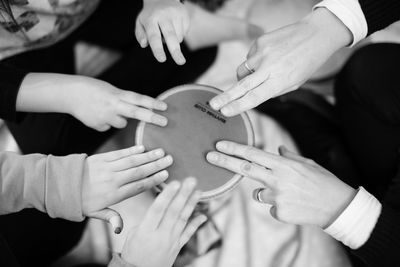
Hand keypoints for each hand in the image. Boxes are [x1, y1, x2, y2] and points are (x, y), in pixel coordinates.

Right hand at [17, 73, 167, 131]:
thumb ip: (124, 101)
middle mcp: (113, 105)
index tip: (165, 107)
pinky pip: (108, 126)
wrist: (70, 93)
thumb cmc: (94, 89)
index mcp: (117, 94)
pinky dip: (105, 122)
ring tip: (105, 109)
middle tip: (165, 122)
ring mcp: (105, 116)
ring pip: (121, 123)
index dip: (152, 103)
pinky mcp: (98, 125)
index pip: (138, 99)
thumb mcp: (111, 91)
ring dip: (118, 119)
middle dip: (151, 117)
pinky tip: (96, 115)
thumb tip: (134, 114)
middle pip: (136, 112)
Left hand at [82, 145, 173, 233]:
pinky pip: (119, 154)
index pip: (138, 186)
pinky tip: (142, 147)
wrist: (63, 185)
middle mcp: (113, 180)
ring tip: (161, 152)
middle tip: (170, 160)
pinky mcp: (101, 159)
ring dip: (147, 156)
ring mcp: (107, 168)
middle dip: (155, 165)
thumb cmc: (83, 201)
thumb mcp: (96, 213)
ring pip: (131, 161)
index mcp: (114, 195)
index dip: (153, 180)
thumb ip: (111, 218)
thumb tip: (121, 229)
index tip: (166, 175)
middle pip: (138, 172)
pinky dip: (131, 150)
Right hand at [121, 178, 205, 266]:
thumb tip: (159, 205)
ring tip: (198, 191)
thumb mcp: (133, 234)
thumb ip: (147, 219)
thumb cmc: (132, 253)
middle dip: (183, 195)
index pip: (158, 209)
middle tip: (191, 180)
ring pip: (183, 220)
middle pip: (174, 212)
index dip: (167, 195)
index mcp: (146, 231)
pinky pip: (188, 233)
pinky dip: (196, 223)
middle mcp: (161, 235)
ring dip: (191, 204)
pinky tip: (203, 215)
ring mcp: (171, 241)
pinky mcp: (177, 247)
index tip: (175, 183)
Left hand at [136, 0, 188, 64]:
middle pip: (171, 36)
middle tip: (181, 62)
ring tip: (167, 31)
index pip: (154, 36)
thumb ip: (140, 34)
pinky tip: (174, 26)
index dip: (158, 49)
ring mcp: (176, 14)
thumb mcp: (140, 22)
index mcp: (151, 18)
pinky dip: (179, 35)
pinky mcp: (185, 14)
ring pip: (178, 38)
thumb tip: (144, 44)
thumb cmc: (150, 15)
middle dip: (175, 51)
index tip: (162, 59)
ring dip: (174, 42)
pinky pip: (184, 33)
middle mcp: (164, 15)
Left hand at [207, 141, 355, 227]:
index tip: (219, 144)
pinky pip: (270, 206)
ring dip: (266, 191)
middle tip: (209, 156)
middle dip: (224, 161)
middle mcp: (277, 179)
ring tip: (289, 193)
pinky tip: (294, 204)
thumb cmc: (323, 182)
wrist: (337, 207)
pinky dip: (278, 204)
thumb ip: (288, 157)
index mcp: (283, 164)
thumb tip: (276, 149)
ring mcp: (276, 197)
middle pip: (244, 169)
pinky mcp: (279, 211)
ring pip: (258, 192)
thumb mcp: (307, 163)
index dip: (235, 148)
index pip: (253, 154)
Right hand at [209, 8, 351, 115]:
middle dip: (225, 97)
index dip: (238, 106)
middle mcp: (269, 67)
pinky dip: (254, 61)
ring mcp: (263, 52)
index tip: (225, 112)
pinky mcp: (260, 41)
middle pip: (242, 85)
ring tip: (263, 72)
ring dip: (245, 76)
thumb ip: (271, 90)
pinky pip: (249, 57)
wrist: (316, 34)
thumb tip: (250, 94)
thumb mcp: (293, 83)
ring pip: (242, 70)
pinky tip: (269, 57)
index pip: (255, 97)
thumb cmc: (306, 63)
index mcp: (280, 81)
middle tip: (213, 104)